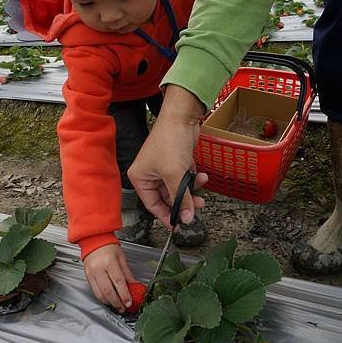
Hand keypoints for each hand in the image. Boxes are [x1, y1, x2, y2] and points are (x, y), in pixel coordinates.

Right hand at [83, 244, 135, 312]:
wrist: (94, 241)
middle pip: (108, 290)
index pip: (118, 281)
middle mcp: (99, 268)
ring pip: (100, 294)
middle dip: (117, 302)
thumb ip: (128, 274)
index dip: (124, 294)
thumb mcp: (122, 258)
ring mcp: (92, 273)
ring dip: (109, 303)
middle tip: (123, 307)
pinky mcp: (87, 277)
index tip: (129, 302)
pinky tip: (108, 300)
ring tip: (117, 306)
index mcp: (109, 262)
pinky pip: (94, 292)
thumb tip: (135, 286)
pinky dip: (102, 298)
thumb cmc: (108, 247)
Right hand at [128, 85, 208, 227]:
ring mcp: (163, 168)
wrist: (182, 118)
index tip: (180, 224)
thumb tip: (186, 218)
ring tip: (201, 186)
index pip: (152, 205)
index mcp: (140, 178)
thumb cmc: (169, 140)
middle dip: (183, 201)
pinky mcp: (175, 163)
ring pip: (178, 189)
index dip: (167, 215)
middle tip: (196, 206)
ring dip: (191, 189)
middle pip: (167, 198)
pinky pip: (184, 178)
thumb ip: (180, 198)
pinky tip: (201, 175)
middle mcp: (149, 174)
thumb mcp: (174, 174)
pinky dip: (193, 178)